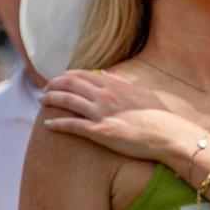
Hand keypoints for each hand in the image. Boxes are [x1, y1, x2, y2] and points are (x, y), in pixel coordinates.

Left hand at [40, 69, 194, 161]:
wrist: (167, 135)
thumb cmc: (159, 116)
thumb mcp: (142, 93)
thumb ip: (122, 83)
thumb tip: (105, 74)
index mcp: (115, 85)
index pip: (83, 74)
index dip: (66, 76)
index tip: (59, 79)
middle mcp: (105, 96)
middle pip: (70, 84)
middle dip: (53, 85)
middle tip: (45, 89)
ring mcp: (101, 113)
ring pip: (67, 101)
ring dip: (51, 99)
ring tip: (42, 101)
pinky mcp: (100, 132)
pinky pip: (72, 125)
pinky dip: (57, 124)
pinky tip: (48, 124)